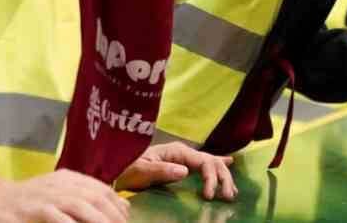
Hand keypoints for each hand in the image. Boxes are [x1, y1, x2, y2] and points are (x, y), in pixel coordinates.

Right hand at [0, 169, 129, 222]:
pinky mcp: (31, 209)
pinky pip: (55, 217)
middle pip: (94, 197)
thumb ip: (88, 196)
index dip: (116, 206)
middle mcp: (60, 184)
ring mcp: (46, 196)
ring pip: (79, 205)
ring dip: (98, 219)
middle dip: (111, 215)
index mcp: (69, 178)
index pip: (101, 190)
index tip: (125, 220)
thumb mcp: (60, 192)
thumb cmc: (27, 199)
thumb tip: (123, 205)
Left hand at [116, 142, 235, 201]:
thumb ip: (162, 170)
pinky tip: (229, 163)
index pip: (204, 162)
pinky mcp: (180, 165)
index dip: (211, 178)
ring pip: (210, 163)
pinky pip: (204, 165)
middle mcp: (183, 152)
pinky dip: (216, 166)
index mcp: (177, 151)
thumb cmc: (126, 169)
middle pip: (211, 162)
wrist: (115, 168)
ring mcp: (182, 158)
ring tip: (231, 190)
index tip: (210, 196)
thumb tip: (185, 171)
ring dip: (223, 175)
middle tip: (229, 196)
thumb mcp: (141, 170)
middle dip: (223, 178)